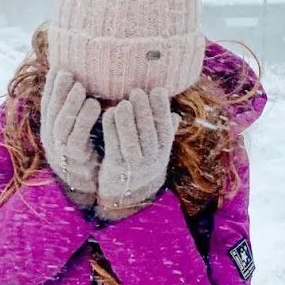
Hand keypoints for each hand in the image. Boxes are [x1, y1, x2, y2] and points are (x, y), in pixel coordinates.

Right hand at [40, 70, 102, 206]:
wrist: (86, 185)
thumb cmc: (84, 149)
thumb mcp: (74, 127)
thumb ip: (73, 108)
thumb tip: (78, 80)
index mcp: (49, 128)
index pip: (47, 104)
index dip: (51, 86)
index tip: (59, 68)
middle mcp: (51, 139)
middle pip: (52, 112)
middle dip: (58, 91)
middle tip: (68, 73)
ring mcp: (61, 151)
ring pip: (62, 124)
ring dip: (70, 103)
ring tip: (81, 87)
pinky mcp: (76, 160)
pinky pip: (77, 138)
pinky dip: (85, 120)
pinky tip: (95, 105)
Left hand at [96, 87, 178, 221]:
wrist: (125, 194)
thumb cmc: (140, 162)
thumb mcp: (156, 151)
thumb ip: (164, 133)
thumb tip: (175, 115)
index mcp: (162, 152)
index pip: (165, 128)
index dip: (162, 109)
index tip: (158, 90)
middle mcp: (150, 160)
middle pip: (149, 134)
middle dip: (144, 111)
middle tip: (137, 92)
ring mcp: (133, 166)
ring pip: (131, 141)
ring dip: (127, 121)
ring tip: (124, 102)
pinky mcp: (115, 168)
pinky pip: (113, 146)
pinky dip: (111, 129)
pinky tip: (108, 113)